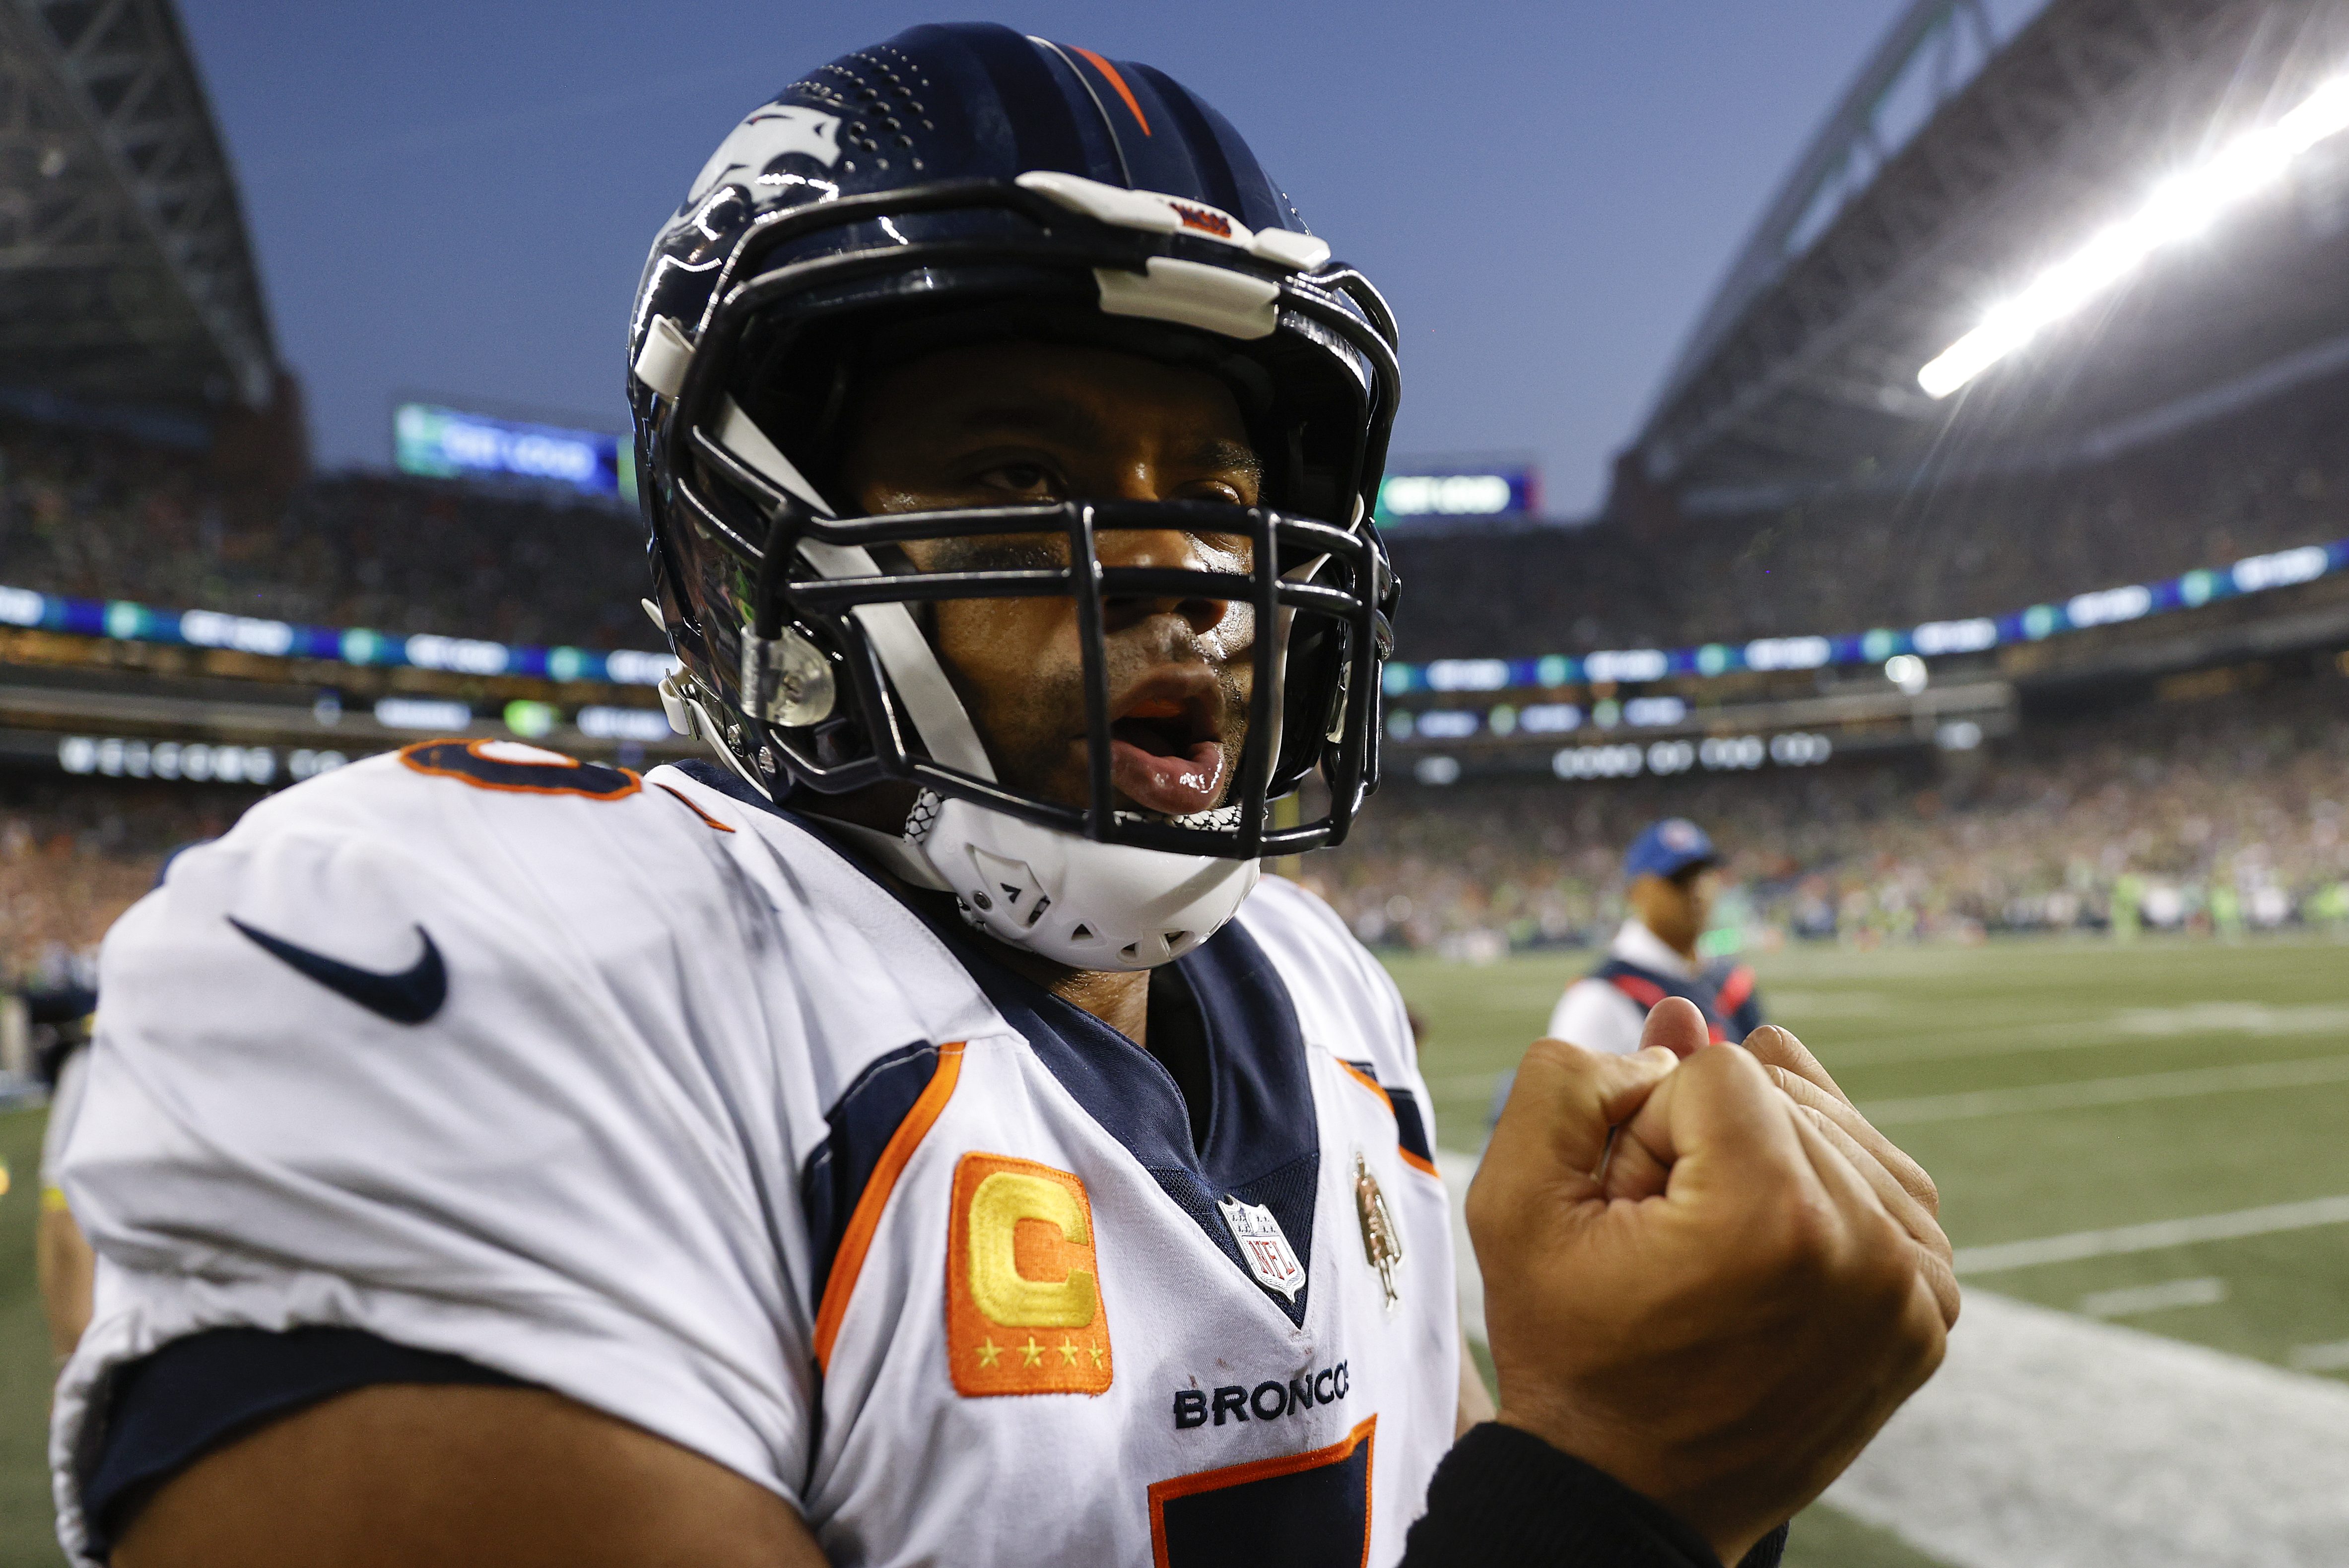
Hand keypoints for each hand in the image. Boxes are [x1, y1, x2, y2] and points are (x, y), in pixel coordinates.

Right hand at [1467, 1000, 1949, 1565]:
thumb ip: (1574, 1080)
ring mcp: (1916, 1286)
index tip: (1632, 1218)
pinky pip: (1886, 1185)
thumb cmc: (1569, 1348)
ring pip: (1836, 1126)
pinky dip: (1826, 1195)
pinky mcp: (1932, 1311)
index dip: (1648, 1130)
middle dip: (1708, 1144)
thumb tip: (1683, 1017)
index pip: (1714, 1068)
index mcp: (1773, 1217)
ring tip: (1715, 1255)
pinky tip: (1772, 1247)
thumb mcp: (1514, 1205)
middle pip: (1780, 1088)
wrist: (1631, 1493)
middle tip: (1668, 1244)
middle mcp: (1870, 1247)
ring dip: (1767, 1163)